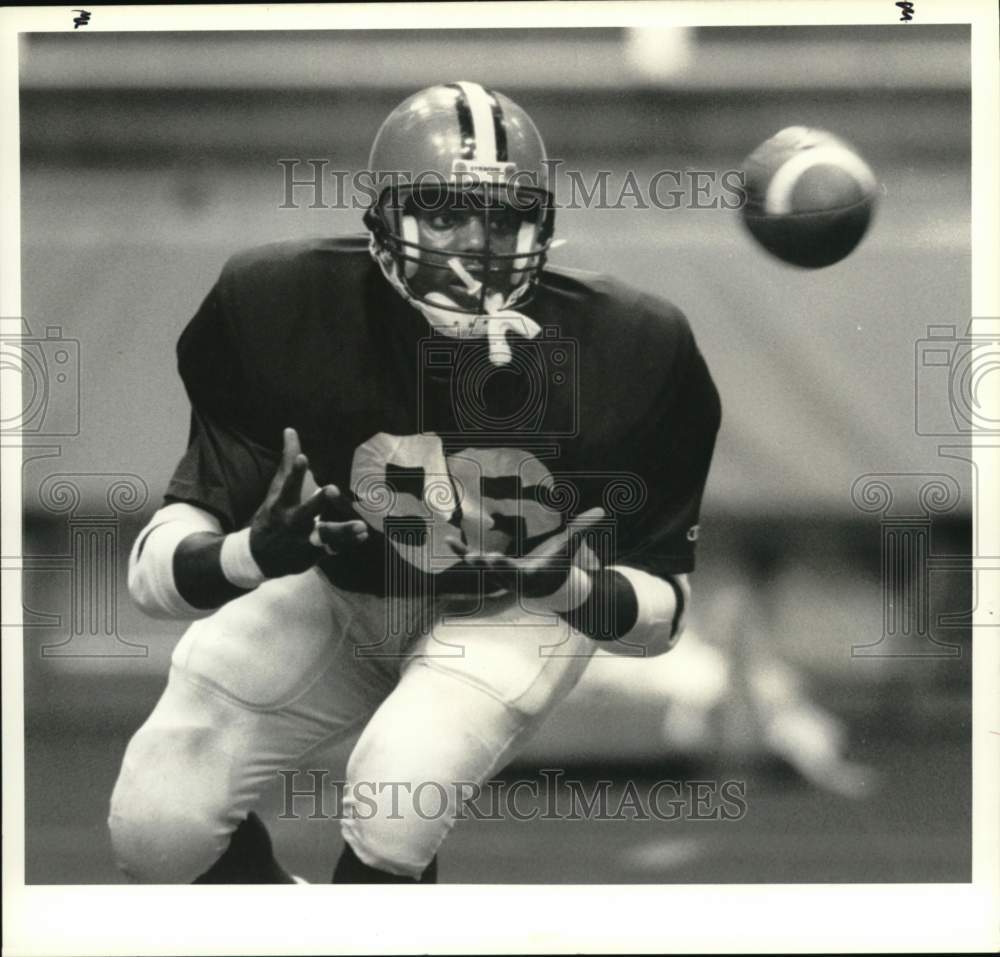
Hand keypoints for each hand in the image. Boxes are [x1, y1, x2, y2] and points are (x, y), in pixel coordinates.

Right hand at [249, 427, 367, 577]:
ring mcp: (303, 538)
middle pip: (305, 511)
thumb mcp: (277, 490)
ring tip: (361, 527)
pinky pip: (333, 547)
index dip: (294, 471)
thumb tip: (290, 430)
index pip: (288, 485)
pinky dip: (348, 542)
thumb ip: (288, 461)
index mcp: (282, 504)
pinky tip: (363, 536)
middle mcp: (292, 521)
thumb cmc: (273, 514)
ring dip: (343, 531)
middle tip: (331, 488)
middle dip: (318, 502)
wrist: (259, 556)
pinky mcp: (314, 552)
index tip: (302, 457)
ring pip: (324, 535)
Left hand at [445, 507, 604, 600]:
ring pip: (479, 569)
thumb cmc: (559, 562)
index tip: (495, 560)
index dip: (506, 567)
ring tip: (451, 543)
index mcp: (529, 574)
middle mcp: (511, 579)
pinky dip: (461, 552)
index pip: (516, 571)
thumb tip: (602, 510)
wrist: (548, 585)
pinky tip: (448, 540)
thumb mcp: (571, 546)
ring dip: (466, 556)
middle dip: (485, 565)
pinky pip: (473, 562)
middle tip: (476, 558)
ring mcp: (499, 576)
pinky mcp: (492, 570)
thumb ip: (584, 528)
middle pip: (495, 573)